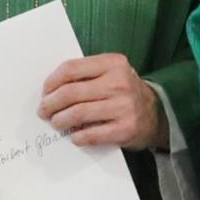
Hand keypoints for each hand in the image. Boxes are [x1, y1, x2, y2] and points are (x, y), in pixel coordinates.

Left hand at [39, 53, 165, 149]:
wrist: (156, 114)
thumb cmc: (124, 92)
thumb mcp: (111, 73)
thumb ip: (86, 74)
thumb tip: (50, 89)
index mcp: (113, 63)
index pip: (71, 69)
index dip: (51, 82)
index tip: (44, 92)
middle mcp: (119, 82)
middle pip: (70, 92)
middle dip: (50, 104)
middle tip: (43, 111)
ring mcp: (123, 107)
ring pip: (77, 113)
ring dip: (59, 120)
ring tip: (56, 122)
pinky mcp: (125, 129)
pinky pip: (90, 134)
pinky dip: (77, 136)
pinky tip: (74, 135)